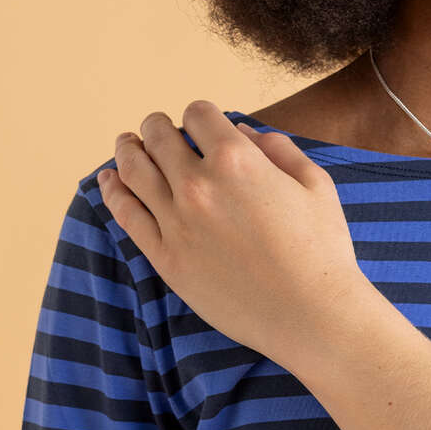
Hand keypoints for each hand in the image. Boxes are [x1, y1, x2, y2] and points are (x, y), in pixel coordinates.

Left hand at [96, 100, 368, 369]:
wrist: (310, 315)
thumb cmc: (322, 250)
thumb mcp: (315, 184)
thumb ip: (278, 149)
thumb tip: (241, 131)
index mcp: (237, 159)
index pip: (198, 114)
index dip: (199, 114)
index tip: (201, 124)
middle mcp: (199, 184)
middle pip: (159, 136)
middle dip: (158, 125)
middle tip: (157, 126)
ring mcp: (177, 222)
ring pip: (134, 170)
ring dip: (128, 149)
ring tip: (126, 143)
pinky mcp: (166, 257)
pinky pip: (127, 214)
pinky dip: (113, 191)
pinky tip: (108, 180)